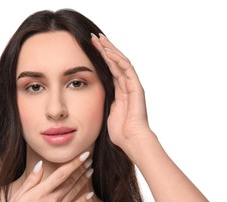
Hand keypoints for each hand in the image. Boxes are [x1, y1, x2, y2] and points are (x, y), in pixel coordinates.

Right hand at [0, 152, 93, 201]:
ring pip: (74, 192)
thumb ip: (32, 180)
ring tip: (90, 171)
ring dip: (83, 181)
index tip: (83, 155)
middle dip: (81, 169)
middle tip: (89, 160)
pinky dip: (83, 201)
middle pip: (70, 181)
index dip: (74, 163)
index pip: (62, 173)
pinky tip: (90, 195)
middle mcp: (52, 200)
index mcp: (41, 192)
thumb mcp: (18, 195)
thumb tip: (40, 164)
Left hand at [91, 34, 152, 150]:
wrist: (132, 140)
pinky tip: (108, 52)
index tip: (90, 47)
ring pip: (121, 62)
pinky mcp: (137, 88)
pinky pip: (127, 70)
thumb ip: (102, 104)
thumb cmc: (120, 132)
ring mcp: (133, 86)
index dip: (101, 57)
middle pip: (115, 62)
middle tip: (94, 37)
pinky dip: (117, 60)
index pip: (110, 69)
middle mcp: (127, 86)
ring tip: (99, 39)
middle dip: (105, 48)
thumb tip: (89, 101)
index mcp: (120, 91)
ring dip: (110, 50)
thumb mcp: (106, 114)